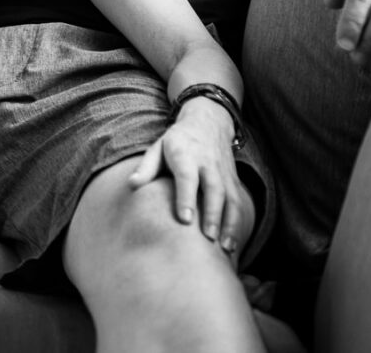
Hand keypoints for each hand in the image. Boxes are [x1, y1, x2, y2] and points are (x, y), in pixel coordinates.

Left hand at [128, 100, 252, 256]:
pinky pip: (239, 203)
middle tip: (208, 238)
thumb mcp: (158, 147)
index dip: (186, 198)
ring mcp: (223, 173)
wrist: (207, 123)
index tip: (185, 219)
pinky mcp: (233, 180)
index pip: (187, 177)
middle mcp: (208, 164)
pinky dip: (238, 223)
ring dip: (230, 223)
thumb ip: (146, 167)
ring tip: (225, 247)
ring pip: (230, 199)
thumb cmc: (177, 141)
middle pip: (213, 190)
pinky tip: (232, 243)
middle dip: (213, 214)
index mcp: (186, 155)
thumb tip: (131, 185)